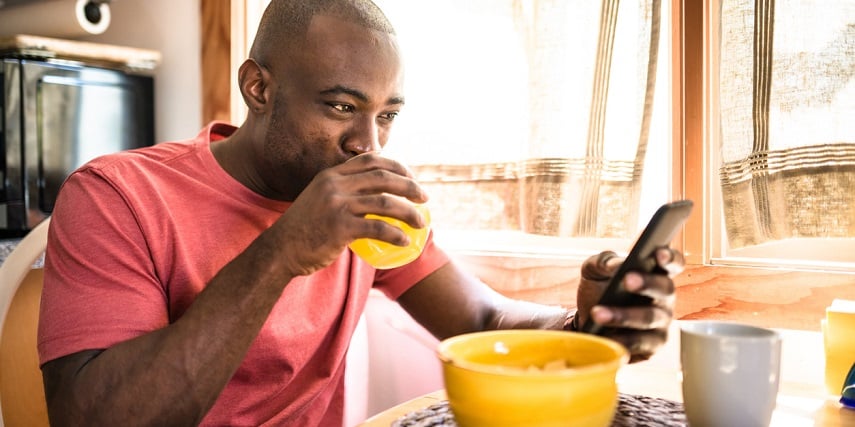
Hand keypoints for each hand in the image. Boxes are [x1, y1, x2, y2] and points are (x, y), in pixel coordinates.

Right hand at [267, 153, 428, 276]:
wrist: (280, 250)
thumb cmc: (304, 229)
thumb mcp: (319, 199)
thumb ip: (341, 192)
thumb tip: (373, 195)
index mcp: (331, 174)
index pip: (371, 159)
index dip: (396, 165)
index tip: (411, 177)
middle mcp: (335, 184)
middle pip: (384, 177)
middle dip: (410, 186)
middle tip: (424, 198)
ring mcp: (337, 205)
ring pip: (386, 202)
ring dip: (409, 212)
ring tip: (421, 223)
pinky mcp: (340, 227)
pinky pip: (378, 227)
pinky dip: (396, 234)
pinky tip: (404, 241)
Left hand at [575, 249, 682, 361]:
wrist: (587, 323)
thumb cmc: (599, 290)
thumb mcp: (595, 271)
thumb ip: (603, 262)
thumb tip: (616, 265)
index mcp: (655, 274)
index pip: (672, 263)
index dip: (670, 258)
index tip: (659, 253)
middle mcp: (664, 299)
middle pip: (665, 289)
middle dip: (647, 284)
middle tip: (627, 280)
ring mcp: (661, 324)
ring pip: (649, 318)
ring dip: (623, 315)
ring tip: (598, 313)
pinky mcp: (651, 347)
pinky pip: (640, 344)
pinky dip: (621, 340)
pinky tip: (605, 336)